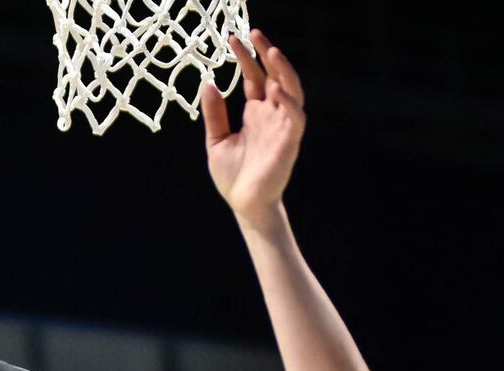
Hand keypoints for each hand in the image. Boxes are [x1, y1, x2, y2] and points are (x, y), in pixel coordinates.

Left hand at [201, 29, 305, 231]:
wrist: (244, 204)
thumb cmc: (234, 176)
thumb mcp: (216, 140)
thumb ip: (214, 114)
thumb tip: (208, 83)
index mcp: (256, 113)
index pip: (254, 77)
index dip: (246, 58)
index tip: (233, 40)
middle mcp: (272, 115)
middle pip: (275, 76)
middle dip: (266, 54)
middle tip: (254, 33)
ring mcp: (283, 127)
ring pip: (291, 91)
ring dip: (283, 71)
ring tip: (271, 52)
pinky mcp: (290, 142)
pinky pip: (295, 117)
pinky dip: (288, 101)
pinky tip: (274, 88)